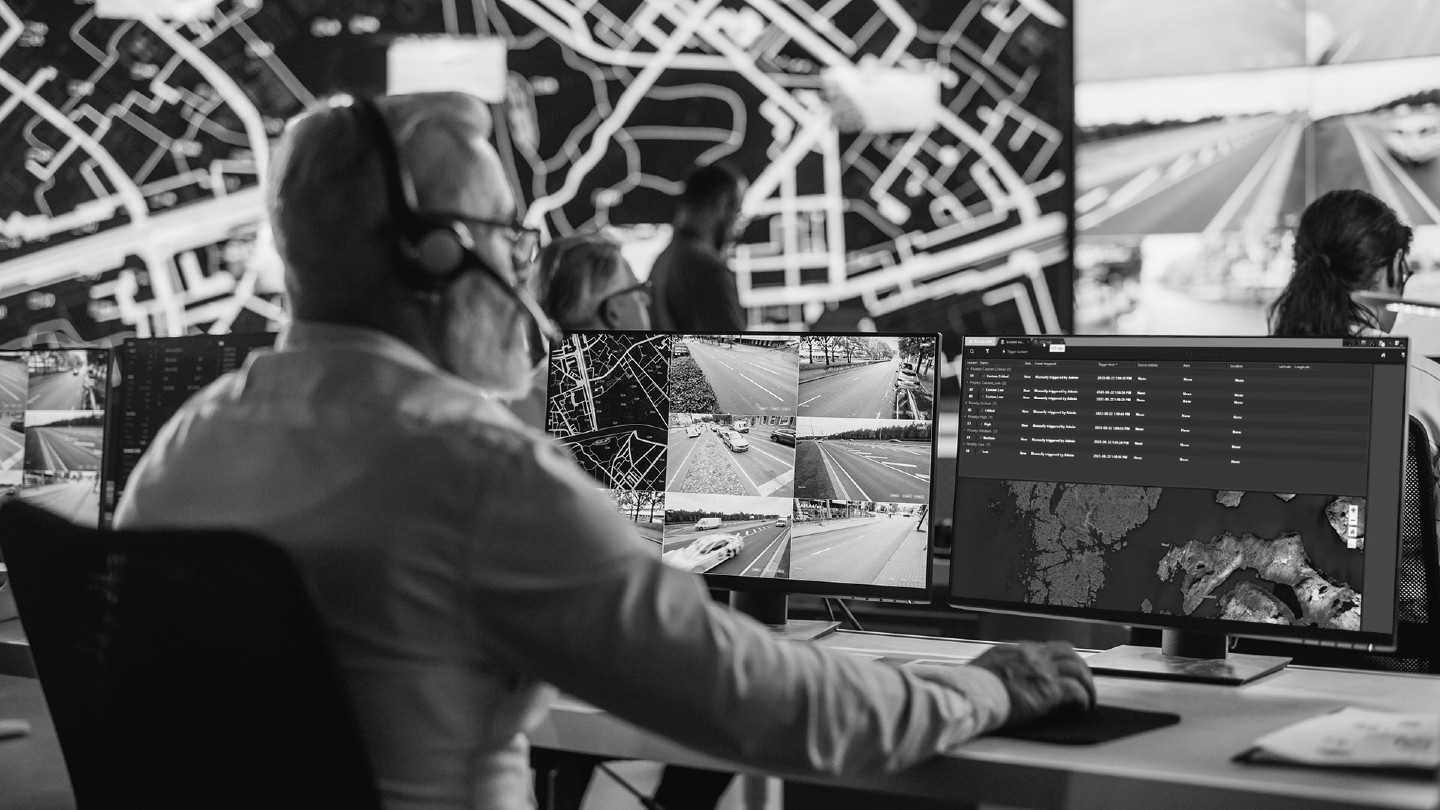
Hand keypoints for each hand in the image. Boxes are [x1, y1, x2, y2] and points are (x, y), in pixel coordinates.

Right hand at [970, 641, 1095, 725]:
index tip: (1062, 671)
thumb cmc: (969, 687)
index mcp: (1015, 650)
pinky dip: (1083, 699)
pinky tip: (1083, 708)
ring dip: (1086, 684)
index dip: (1058, 660)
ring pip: (1077, 669)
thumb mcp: (983, 668)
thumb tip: (1001, 677)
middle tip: (1083, 682)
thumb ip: (998, 668)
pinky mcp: (1049, 690)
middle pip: (1067, 654)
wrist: (970, 695)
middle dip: (1079, 667)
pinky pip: (1076, 690)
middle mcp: (1032, 656)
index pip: (1046, 648)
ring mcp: (1042, 671)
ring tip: (1088, 698)